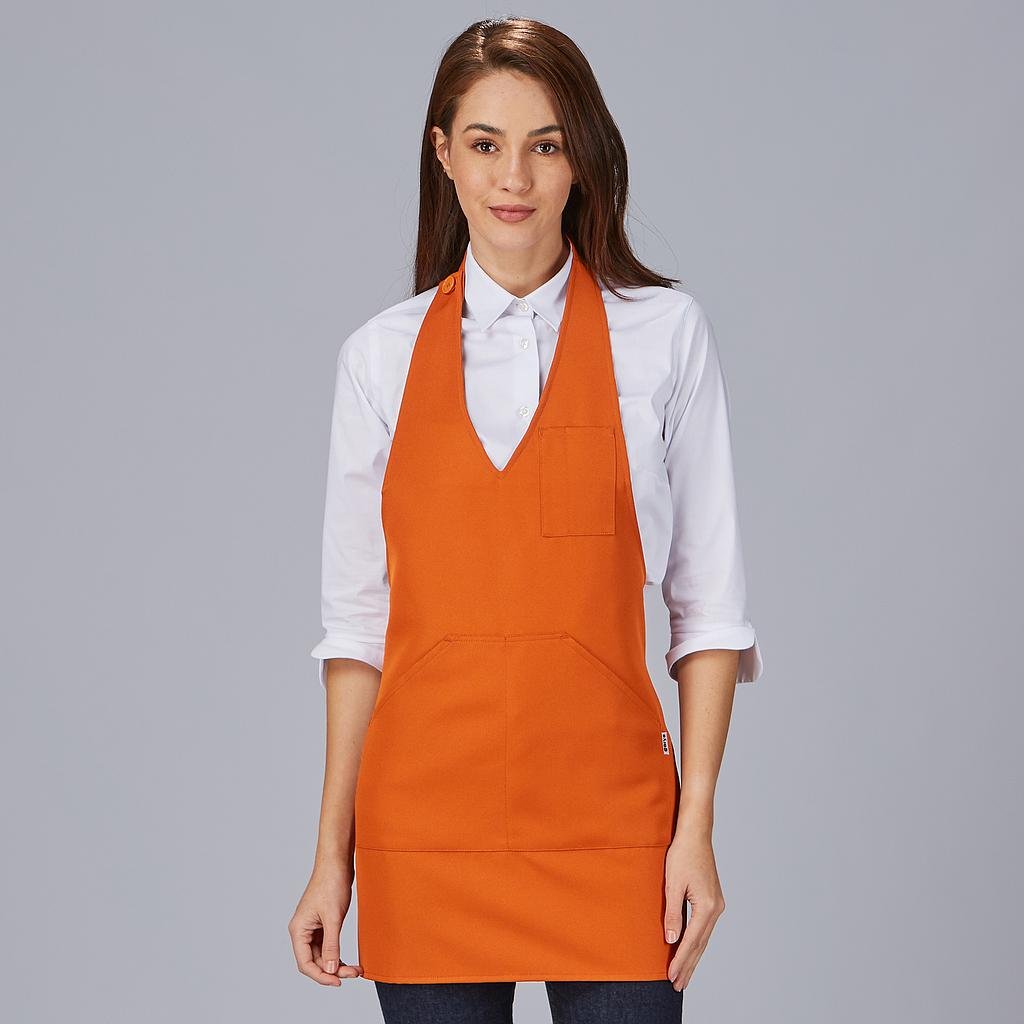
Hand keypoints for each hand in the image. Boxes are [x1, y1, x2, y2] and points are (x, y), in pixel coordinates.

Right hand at [288, 862, 363, 985]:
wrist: (337, 862)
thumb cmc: (331, 884)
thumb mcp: (333, 918)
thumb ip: (332, 945)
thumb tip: (331, 969)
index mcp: (298, 930)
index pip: (305, 964)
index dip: (321, 976)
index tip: (339, 982)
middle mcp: (302, 931)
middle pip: (314, 961)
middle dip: (333, 970)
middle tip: (353, 973)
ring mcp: (312, 927)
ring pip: (322, 955)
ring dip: (337, 963)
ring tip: (355, 969)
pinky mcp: (323, 923)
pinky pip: (328, 945)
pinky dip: (338, 953)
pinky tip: (348, 960)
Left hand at [663, 831, 725, 990]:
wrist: (695, 835)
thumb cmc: (682, 855)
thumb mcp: (672, 884)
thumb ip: (672, 914)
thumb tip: (672, 940)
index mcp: (707, 907)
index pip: (691, 941)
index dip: (681, 960)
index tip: (671, 977)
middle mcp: (716, 909)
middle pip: (700, 944)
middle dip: (689, 966)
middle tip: (677, 986)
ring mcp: (716, 905)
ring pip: (704, 938)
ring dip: (693, 957)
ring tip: (683, 975)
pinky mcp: (712, 900)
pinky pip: (704, 928)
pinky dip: (696, 942)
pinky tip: (691, 950)